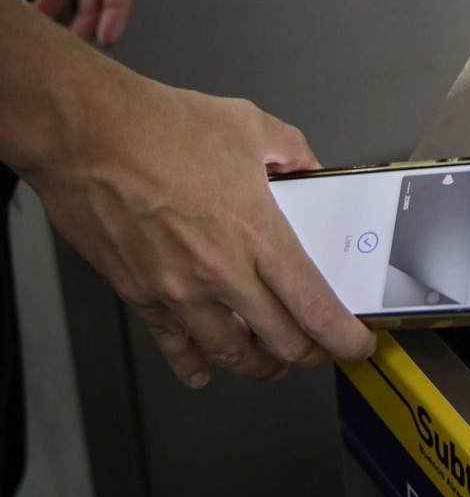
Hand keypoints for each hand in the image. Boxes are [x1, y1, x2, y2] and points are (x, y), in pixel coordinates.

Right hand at [24, 69, 374, 386]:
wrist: (85, 133)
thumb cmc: (158, 126)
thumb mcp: (248, 125)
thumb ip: (291, 150)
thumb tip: (307, 167)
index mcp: (258, 233)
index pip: (314, 306)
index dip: (343, 337)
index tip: (357, 343)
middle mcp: (223, 271)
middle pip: (282, 340)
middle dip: (312, 354)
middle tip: (322, 349)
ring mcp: (180, 289)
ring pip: (233, 353)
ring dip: (261, 366)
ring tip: (274, 362)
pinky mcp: (141, 294)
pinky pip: (174, 345)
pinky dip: (193, 365)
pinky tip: (204, 371)